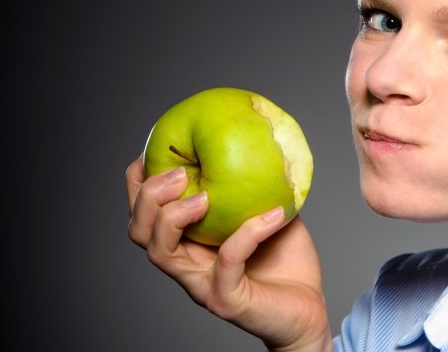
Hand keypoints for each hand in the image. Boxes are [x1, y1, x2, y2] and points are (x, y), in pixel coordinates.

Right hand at [126, 157, 331, 350]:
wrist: (308, 311)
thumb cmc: (287, 262)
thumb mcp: (267, 209)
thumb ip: (254, 182)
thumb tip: (258, 136)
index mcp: (189, 241)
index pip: (145, 212)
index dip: (139, 181)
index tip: (155, 148)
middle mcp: (186, 263)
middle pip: (139, 231)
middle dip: (148, 197)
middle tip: (178, 173)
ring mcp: (202, 284)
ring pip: (160, 253)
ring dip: (174, 217)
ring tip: (204, 196)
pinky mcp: (227, 300)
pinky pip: (226, 263)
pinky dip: (246, 234)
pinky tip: (272, 215)